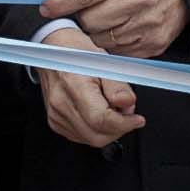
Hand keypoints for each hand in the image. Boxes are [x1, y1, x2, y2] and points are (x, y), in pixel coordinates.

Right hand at [38, 27, 145, 146]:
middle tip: (126, 113)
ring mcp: (56, 114)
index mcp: (73, 85)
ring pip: (91, 139)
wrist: (52, 51)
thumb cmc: (77, 52)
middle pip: (97, 136)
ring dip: (109, 131)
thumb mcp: (104, 61)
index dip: (124, 124)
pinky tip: (98, 114)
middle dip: (119, 129)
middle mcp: (61, 103)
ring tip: (111, 109)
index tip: (138, 119)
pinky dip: (96, 131)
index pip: (100, 119)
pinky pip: (82, 137)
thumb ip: (118, 85)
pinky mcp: (55, 121)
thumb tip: (128, 103)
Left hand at [39, 0, 186, 57]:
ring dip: (96, 33)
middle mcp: (140, 0)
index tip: (46, 8)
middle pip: (91, 21)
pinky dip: (113, 44)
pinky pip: (120, 52)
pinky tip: (120, 29)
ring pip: (102, 40)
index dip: (61, 3)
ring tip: (106, 19)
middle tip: (87, 11)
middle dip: (81, 18)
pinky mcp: (155, 44)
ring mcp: (149, 25)